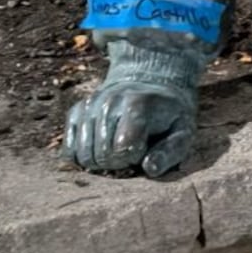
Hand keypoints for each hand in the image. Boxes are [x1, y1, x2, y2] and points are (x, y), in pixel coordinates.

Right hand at [65, 83, 197, 178]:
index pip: (123, 149)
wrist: (151, 83)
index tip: (146, 149)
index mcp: (138, 105)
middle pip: (101, 155)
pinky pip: (69, 150)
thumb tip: (149, 169)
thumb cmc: (169, 116)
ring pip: (82, 154)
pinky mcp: (77, 111)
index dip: (135, 158)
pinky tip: (101, 149)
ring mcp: (90, 105)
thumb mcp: (183, 132)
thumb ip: (170, 152)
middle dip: (118, 163)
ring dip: (101, 162)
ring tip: (118, 149)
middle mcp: (109, 101)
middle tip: (132, 151)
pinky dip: (83, 157)